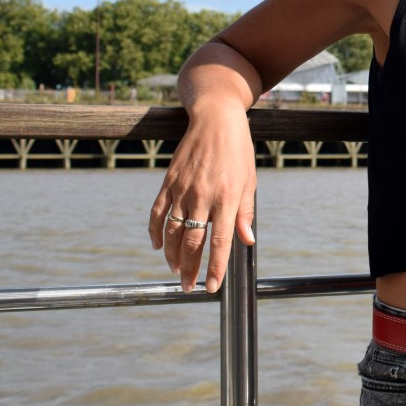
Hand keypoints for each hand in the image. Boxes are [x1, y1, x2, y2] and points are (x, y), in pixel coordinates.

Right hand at [148, 105, 256, 292]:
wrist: (215, 117)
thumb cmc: (238, 150)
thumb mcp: (249, 180)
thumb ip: (245, 213)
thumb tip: (247, 241)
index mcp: (227, 198)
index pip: (220, 242)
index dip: (215, 268)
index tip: (211, 287)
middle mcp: (203, 196)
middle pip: (193, 242)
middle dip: (190, 269)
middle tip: (188, 287)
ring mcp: (183, 189)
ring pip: (173, 231)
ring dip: (173, 255)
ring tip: (176, 271)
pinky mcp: (169, 181)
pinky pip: (158, 212)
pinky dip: (155, 232)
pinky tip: (158, 246)